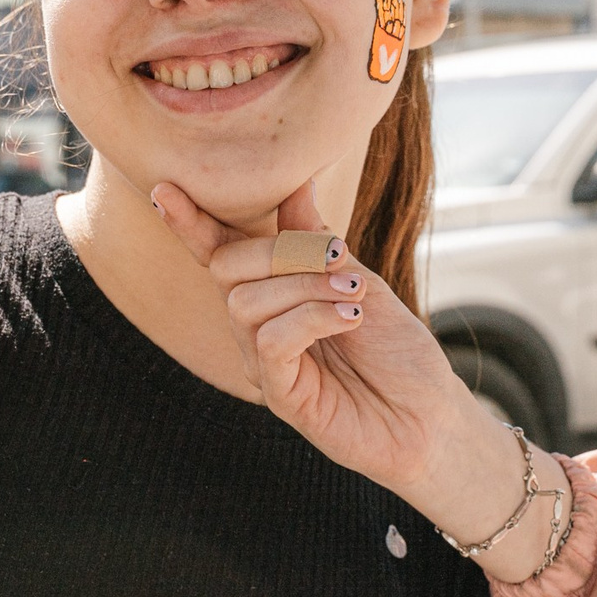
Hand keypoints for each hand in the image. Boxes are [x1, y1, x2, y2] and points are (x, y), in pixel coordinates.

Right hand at [153, 181, 543, 578]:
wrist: (431, 414)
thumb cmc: (396, 349)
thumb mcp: (358, 278)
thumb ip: (317, 240)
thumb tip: (295, 183)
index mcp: (271, 294)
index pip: (218, 253)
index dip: (190, 224)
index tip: (165, 187)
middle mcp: (256, 328)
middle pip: (226, 268)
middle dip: (279, 250)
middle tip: (338, 255)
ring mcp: (263, 363)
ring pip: (246, 302)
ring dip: (306, 286)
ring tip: (353, 294)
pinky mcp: (280, 396)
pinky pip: (272, 341)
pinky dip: (313, 317)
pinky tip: (350, 317)